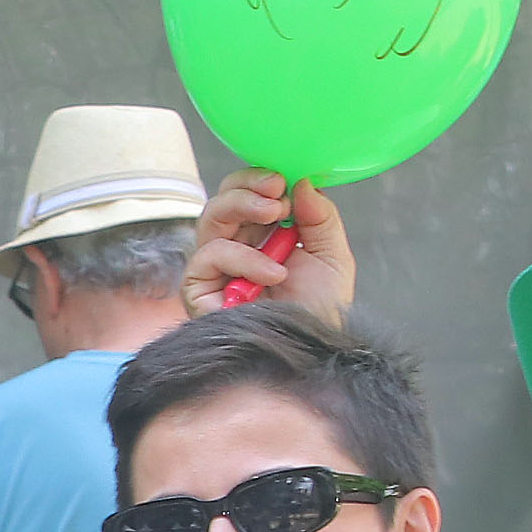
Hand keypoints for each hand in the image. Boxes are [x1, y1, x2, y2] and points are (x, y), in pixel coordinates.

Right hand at [179, 170, 356, 321]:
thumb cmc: (318, 311)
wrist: (310, 351)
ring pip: (209, 219)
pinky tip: (273, 274)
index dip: (256, 180)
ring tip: (278, 216)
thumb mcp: (332, 257)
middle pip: (222, 200)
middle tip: (277, 192)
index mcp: (260, 237)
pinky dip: (243, 258)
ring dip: (243, 208)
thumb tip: (302, 182)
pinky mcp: (199, 292)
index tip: (282, 180)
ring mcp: (215, 270)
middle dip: (247, 188)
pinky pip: (208, 257)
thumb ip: (320, 217)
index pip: (243, 194)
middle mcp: (234, 249)